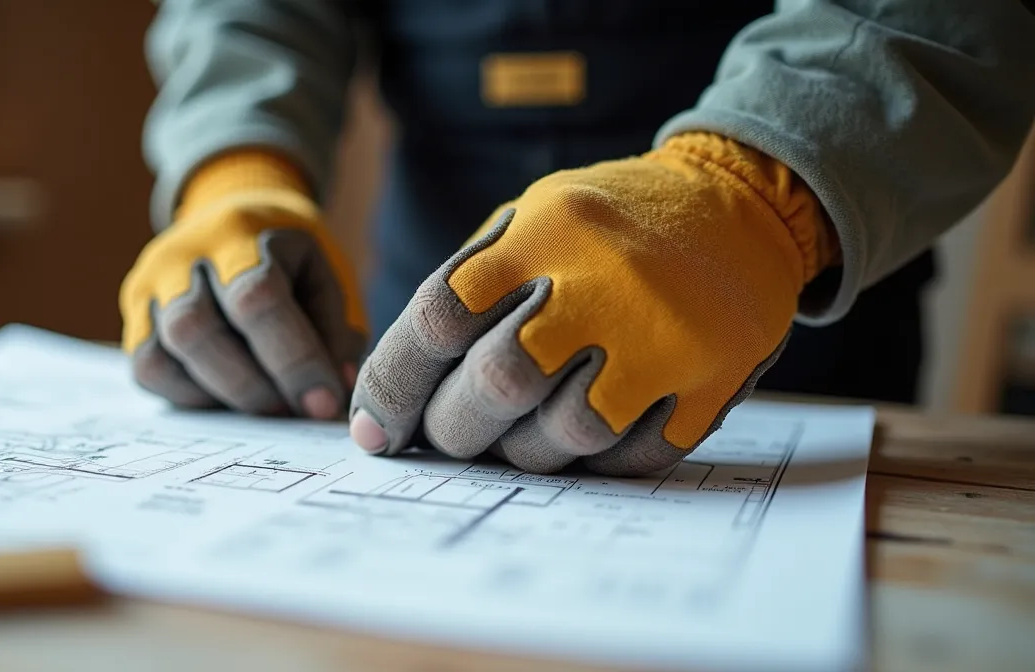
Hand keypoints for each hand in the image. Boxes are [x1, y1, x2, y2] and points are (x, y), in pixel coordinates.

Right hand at [120, 151, 367, 418]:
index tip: (323, 404)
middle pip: (196, 327)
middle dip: (252, 386)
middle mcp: (182, 255)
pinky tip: (228, 396)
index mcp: (242, 234)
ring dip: (222, 395)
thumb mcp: (324, 278)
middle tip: (292, 413)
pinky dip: (192, 396)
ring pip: (163, 354)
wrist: (231, 219)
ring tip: (268, 408)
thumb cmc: (287, 262)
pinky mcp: (135, 319)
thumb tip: (327, 400)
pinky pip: (149, 370)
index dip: (293, 359)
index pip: (258, 297)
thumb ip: (334, 335)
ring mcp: (149, 287)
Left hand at [348, 132, 836, 474]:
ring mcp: (665, 333)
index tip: (375, 428)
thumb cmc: (605, 228)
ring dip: (523, 453)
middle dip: (454, 428)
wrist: (741, 204)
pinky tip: (577, 442)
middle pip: (499, 382)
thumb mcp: (530, 221)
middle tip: (447, 437)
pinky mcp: (713, 379)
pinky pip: (632, 455)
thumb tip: (387, 398)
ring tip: (515, 439)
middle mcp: (603, 279)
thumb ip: (464, 293)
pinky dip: (591, 463)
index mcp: (543, 232)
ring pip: (566, 432)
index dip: (394, 384)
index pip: (441, 318)